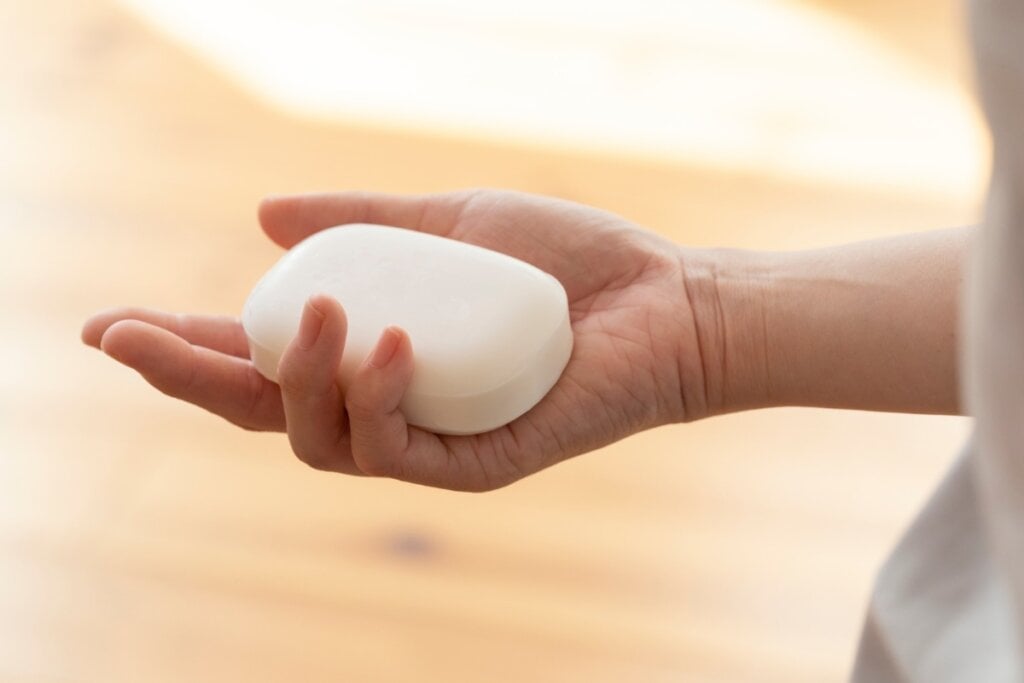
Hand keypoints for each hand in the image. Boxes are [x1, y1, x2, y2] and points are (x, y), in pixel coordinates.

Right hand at [82, 189, 703, 489]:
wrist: (661, 300)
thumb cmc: (564, 262)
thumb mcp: (451, 223)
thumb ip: (365, 224)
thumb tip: (261, 215)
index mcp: (374, 349)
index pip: (260, 357)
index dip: (182, 345)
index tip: (106, 325)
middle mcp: (388, 402)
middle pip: (265, 411)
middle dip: (188, 378)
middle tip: (130, 336)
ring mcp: (428, 440)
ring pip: (319, 439)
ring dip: (300, 377)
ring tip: (327, 311)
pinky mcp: (476, 464)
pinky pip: (398, 453)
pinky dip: (380, 399)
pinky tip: (393, 342)